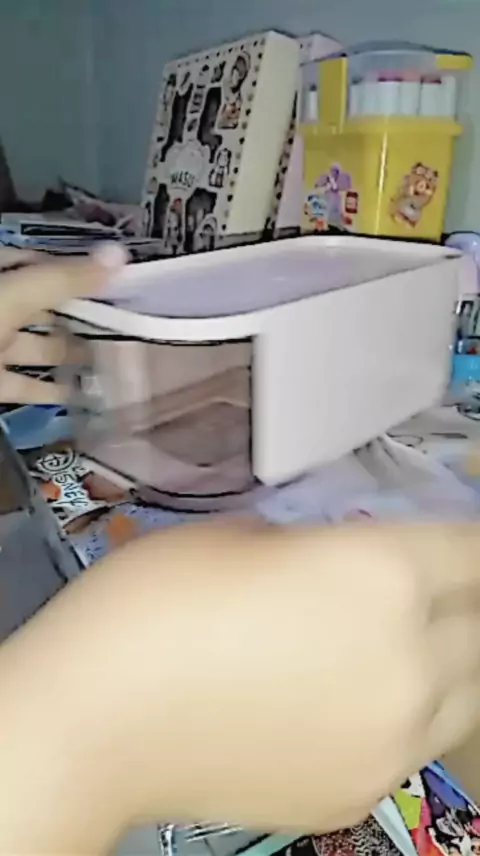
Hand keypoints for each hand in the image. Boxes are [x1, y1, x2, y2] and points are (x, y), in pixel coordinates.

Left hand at [0, 244, 125, 402]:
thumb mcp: (15, 296)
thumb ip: (64, 280)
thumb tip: (120, 254)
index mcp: (0, 274)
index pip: (42, 264)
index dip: (79, 272)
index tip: (120, 285)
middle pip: (43, 306)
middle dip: (82, 315)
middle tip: (127, 325)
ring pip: (37, 346)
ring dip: (71, 353)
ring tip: (114, 361)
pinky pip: (24, 384)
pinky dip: (51, 390)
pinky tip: (84, 394)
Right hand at [110, 520, 479, 833]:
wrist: (98, 718)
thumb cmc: (158, 600)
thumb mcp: (245, 535)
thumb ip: (321, 547)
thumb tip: (344, 565)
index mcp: (381, 576)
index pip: (474, 550)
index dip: (467, 540)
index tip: (454, 541)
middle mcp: (409, 661)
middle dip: (460, 599)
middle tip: (425, 590)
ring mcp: (393, 741)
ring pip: (468, 694)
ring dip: (448, 663)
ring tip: (397, 648)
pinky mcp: (361, 794)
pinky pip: (413, 745)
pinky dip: (402, 717)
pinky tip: (346, 703)